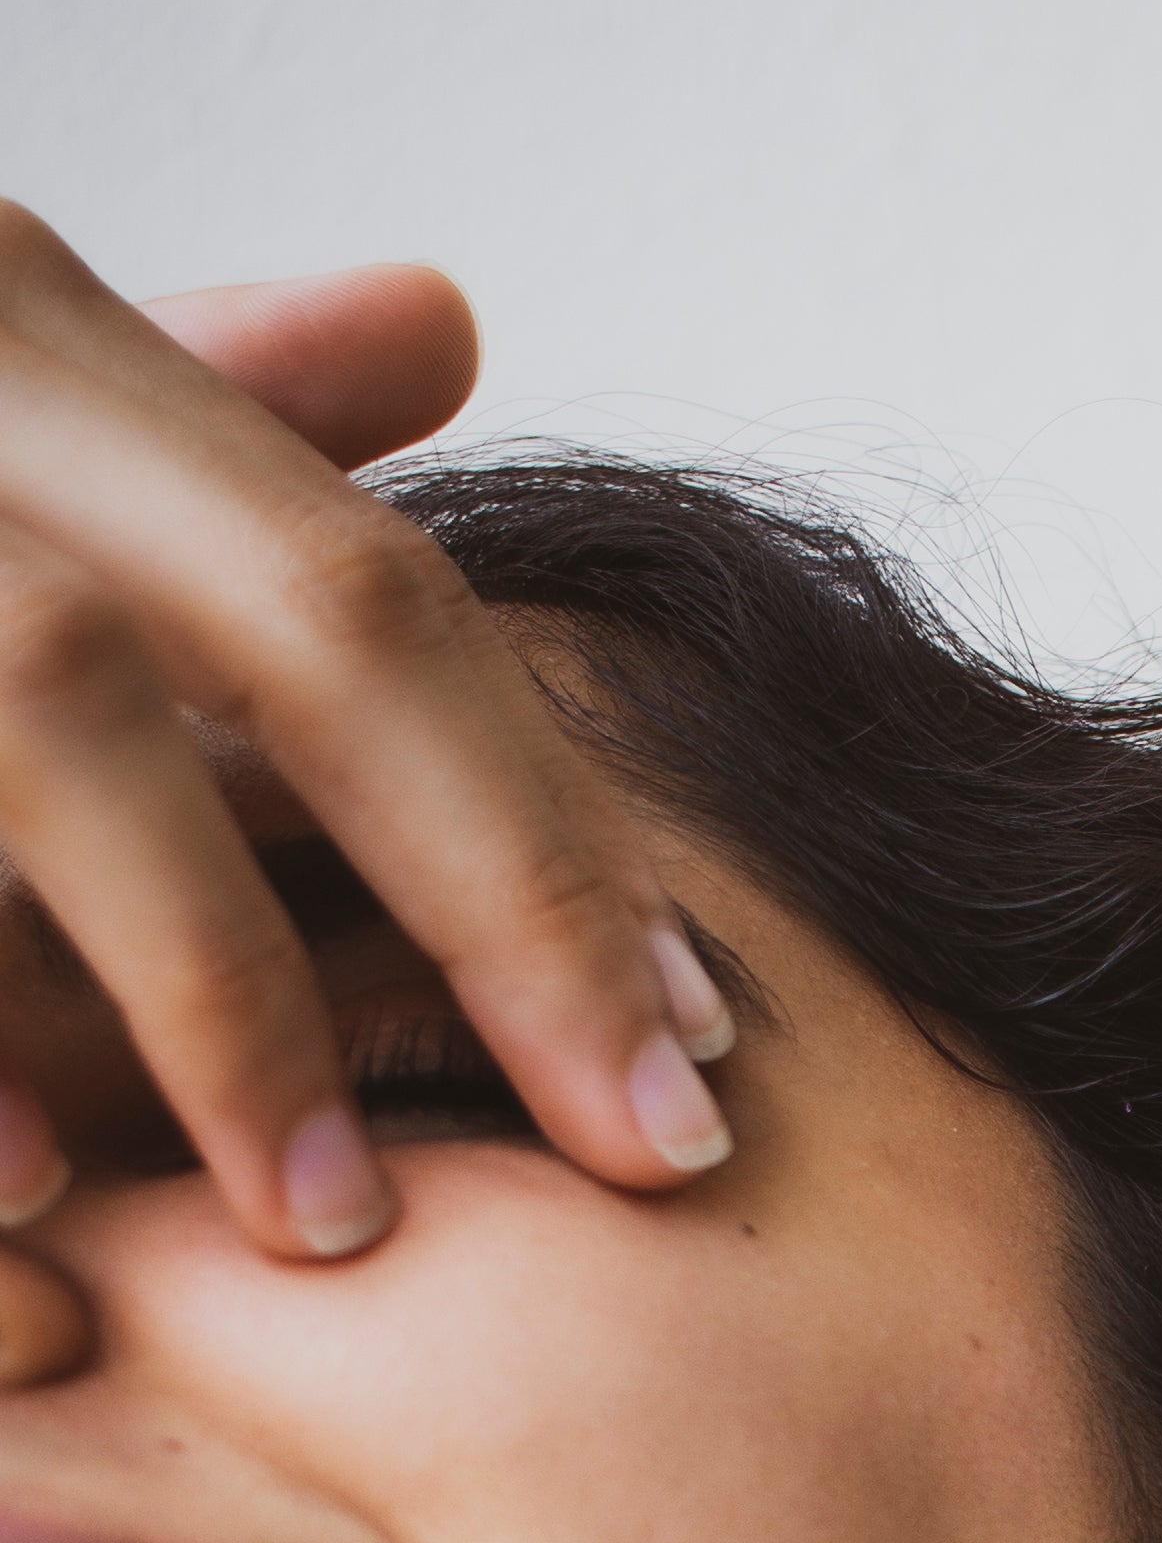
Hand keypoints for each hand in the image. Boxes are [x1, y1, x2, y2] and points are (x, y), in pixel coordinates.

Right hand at [0, 209, 731, 1379]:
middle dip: (469, 893)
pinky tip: (34, 1214)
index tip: (710, 1057)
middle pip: (252, 644)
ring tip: (319, 1224)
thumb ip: (189, 409)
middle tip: (634, 1147)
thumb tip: (440, 317)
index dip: (552, 836)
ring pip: (35, 733)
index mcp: (5, 338)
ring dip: (194, 992)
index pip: (361, 601)